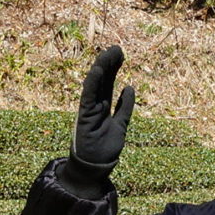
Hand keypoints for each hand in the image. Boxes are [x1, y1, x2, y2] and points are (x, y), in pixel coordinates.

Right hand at [70, 45, 135, 174]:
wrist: (96, 166)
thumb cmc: (106, 148)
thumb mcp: (121, 124)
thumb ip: (125, 107)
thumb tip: (129, 87)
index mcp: (103, 106)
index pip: (109, 82)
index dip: (114, 67)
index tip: (121, 53)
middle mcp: (95, 105)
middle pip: (102, 80)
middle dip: (109, 63)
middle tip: (117, 48)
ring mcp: (89, 109)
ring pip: (95, 85)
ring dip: (102, 68)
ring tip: (109, 53)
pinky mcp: (84, 116)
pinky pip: (87, 96)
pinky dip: (92, 83)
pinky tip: (97, 70)